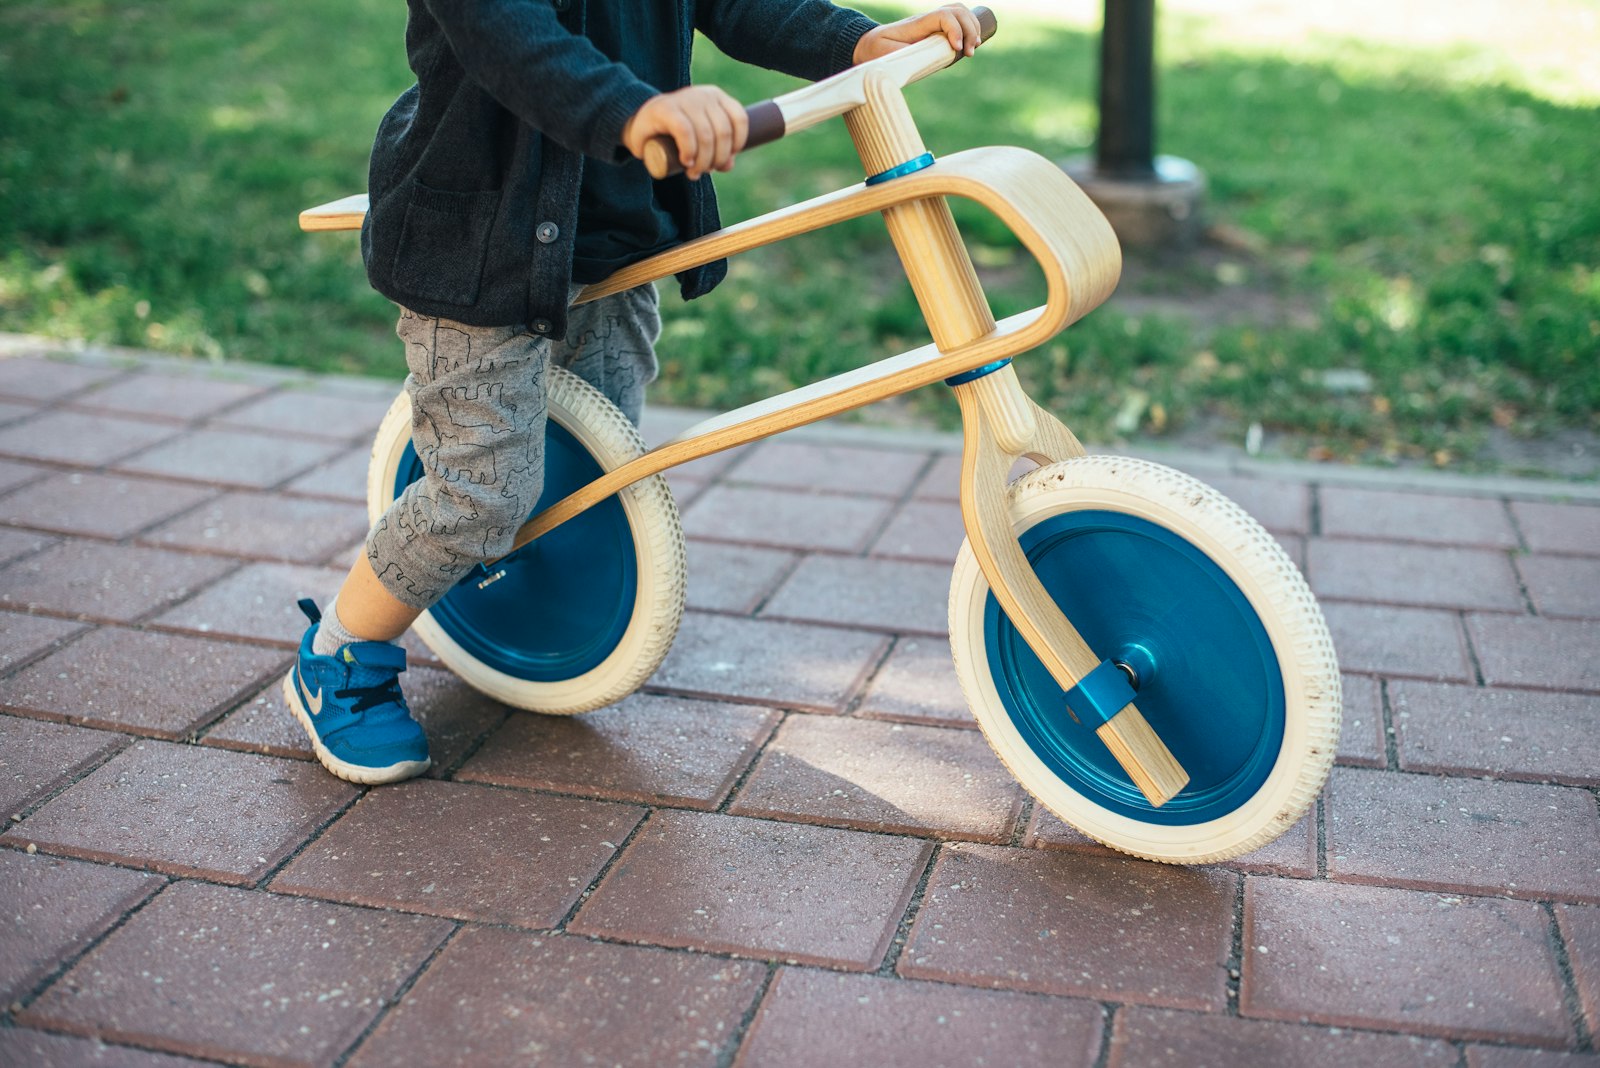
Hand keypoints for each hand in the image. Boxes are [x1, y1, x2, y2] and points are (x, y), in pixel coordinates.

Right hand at [621, 85, 747, 180]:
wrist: (640, 124)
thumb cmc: (673, 132)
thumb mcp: (699, 139)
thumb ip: (715, 150)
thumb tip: (729, 164)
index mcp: (716, 97)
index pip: (739, 119)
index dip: (737, 143)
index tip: (725, 160)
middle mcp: (703, 94)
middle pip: (722, 132)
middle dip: (717, 158)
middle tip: (704, 171)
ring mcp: (685, 99)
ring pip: (706, 135)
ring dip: (703, 161)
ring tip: (693, 172)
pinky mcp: (666, 108)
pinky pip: (686, 132)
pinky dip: (689, 150)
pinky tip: (686, 161)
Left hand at [853, 3, 983, 63]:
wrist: (870, 44)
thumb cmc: (877, 51)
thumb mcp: (886, 56)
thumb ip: (901, 58)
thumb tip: (915, 63)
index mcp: (917, 24)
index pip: (942, 16)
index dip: (954, 29)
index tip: (957, 50)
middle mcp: (927, 19)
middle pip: (956, 11)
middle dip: (969, 30)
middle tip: (969, 53)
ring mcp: (933, 22)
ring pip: (959, 12)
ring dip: (972, 27)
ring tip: (973, 48)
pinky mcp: (936, 29)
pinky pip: (957, 19)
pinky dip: (969, 27)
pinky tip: (972, 42)